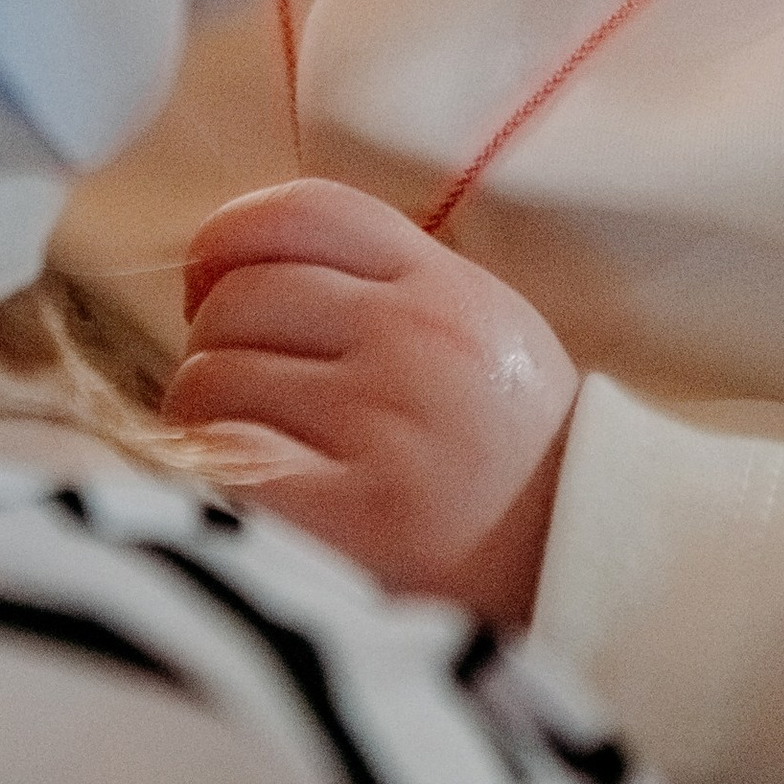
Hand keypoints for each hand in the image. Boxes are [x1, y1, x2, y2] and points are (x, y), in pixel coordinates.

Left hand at [167, 178, 578, 630]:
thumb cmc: (507, 459)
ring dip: (205, 421)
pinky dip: (211, 477)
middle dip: (218, 349)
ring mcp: (381, 426)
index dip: (227, 242)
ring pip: (207, 381)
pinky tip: (251, 498)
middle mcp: (413, 340)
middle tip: (248, 400)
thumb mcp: (479, 333)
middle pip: (236, 300)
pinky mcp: (345, 518)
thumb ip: (384, 286)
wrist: (578, 572)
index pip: (303, 212)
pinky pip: (218, 460)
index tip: (211, 286)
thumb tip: (230, 273)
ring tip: (255, 455)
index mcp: (445, 289)